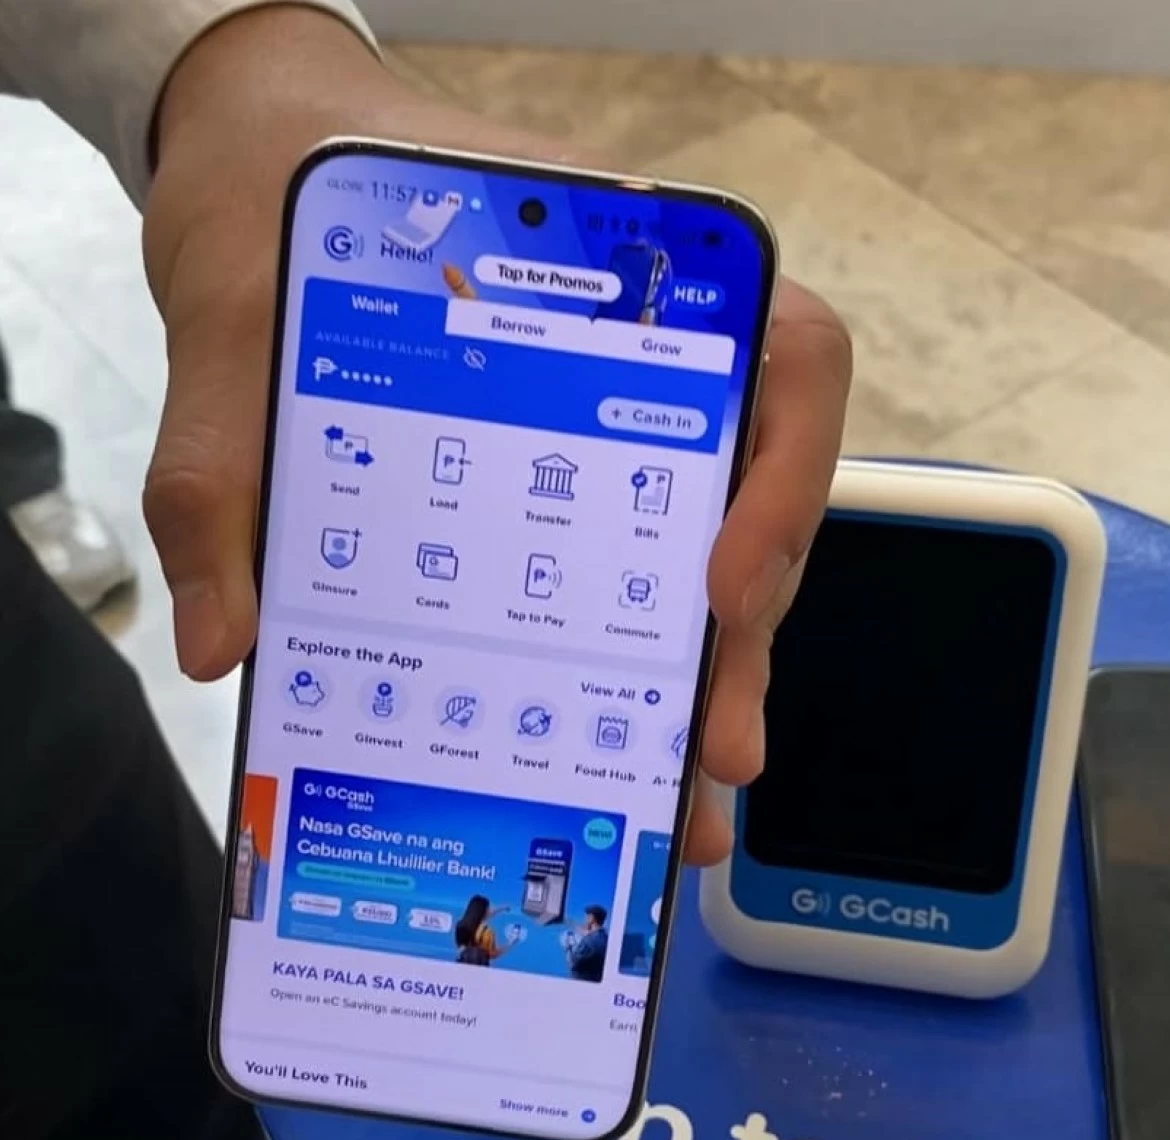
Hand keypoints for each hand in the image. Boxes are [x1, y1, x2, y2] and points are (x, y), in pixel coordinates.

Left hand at [143, 7, 851, 865]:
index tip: (724, 584)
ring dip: (698, 672)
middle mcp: (646, 361)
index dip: (786, 479)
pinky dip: (626, 658)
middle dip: (742, 636)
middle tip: (714, 749)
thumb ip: (219, 464)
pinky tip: (601, 737)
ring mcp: (611, 430)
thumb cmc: (282, 205)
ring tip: (677, 786)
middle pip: (753, 497)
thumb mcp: (236, 315)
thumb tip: (225, 643)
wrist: (254, 159)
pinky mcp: (558, 488)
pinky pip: (621, 571)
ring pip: (699, 555)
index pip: (786, 360)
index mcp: (623, 281)